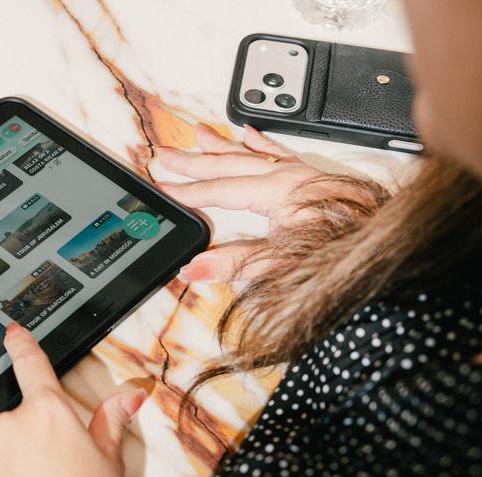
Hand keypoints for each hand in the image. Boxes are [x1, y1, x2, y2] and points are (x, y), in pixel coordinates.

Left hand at [0, 322, 146, 476]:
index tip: (11, 332)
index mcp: (48, 411)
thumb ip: (112, 422)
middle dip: (32, 442)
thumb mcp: (109, 463)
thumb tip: (131, 395)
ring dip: (10, 466)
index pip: (32, 365)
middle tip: (53, 476)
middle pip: (20, 422)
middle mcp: (9, 423)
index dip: (21, 345)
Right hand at [157, 124, 372, 282]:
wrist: (387, 244)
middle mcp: (290, 175)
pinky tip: (250, 134)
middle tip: (165, 155)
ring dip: (221, 145)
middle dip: (194, 160)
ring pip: (252, 152)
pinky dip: (261, 143)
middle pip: (230, 164)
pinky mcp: (316, 178)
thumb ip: (236, 264)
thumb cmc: (345, 252)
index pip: (220, 190)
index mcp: (278, 192)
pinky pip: (280, 152)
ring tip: (197, 134)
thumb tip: (194, 267)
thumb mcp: (284, 264)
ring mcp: (304, 173)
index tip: (163, 189)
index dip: (188, 191)